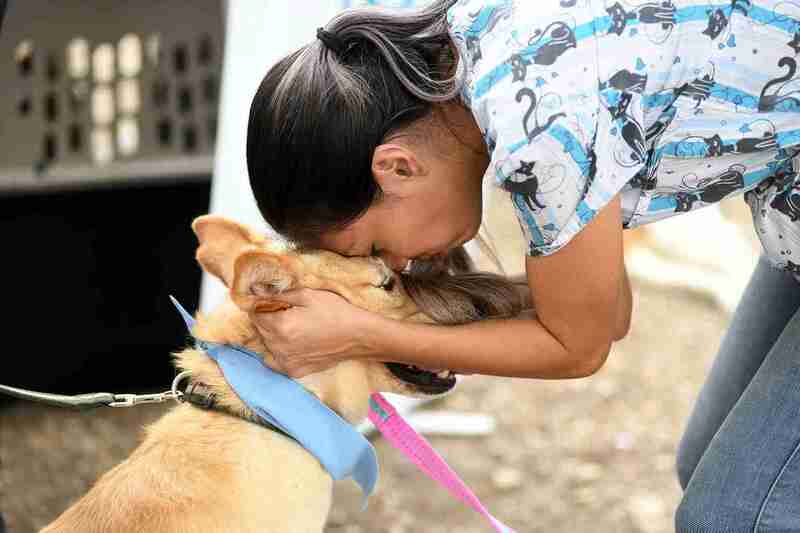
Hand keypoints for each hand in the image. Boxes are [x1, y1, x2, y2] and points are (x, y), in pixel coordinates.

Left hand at [250, 289, 378, 377]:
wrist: (358, 336)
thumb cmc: (335, 311)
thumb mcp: (307, 295)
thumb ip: (278, 295)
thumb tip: (256, 292)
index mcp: (280, 325)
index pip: (255, 314)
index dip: (263, 305)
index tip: (275, 302)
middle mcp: (279, 346)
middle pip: (260, 330)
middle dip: (268, 319)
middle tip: (288, 313)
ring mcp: (286, 361)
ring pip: (267, 345)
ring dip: (274, 335)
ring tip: (295, 328)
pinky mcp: (294, 371)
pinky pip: (275, 360)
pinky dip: (279, 352)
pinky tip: (294, 344)